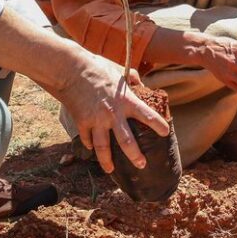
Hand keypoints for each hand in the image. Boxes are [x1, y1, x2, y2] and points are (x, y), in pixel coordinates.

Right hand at [51, 53, 169, 173]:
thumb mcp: (119, 70)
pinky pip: (88, 139)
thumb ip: (133, 79)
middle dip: (135, 156)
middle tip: (142, 165)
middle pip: (127, 142)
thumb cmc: (97, 67)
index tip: (165, 133)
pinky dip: (90, 145)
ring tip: (111, 170)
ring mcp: (96, 120)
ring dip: (107, 161)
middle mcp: (113, 114)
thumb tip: (142, 85)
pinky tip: (92, 149)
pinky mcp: (82, 122)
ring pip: (103, 148)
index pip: (147, 115)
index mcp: (126, 100)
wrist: (70, 70)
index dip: (158, 125)